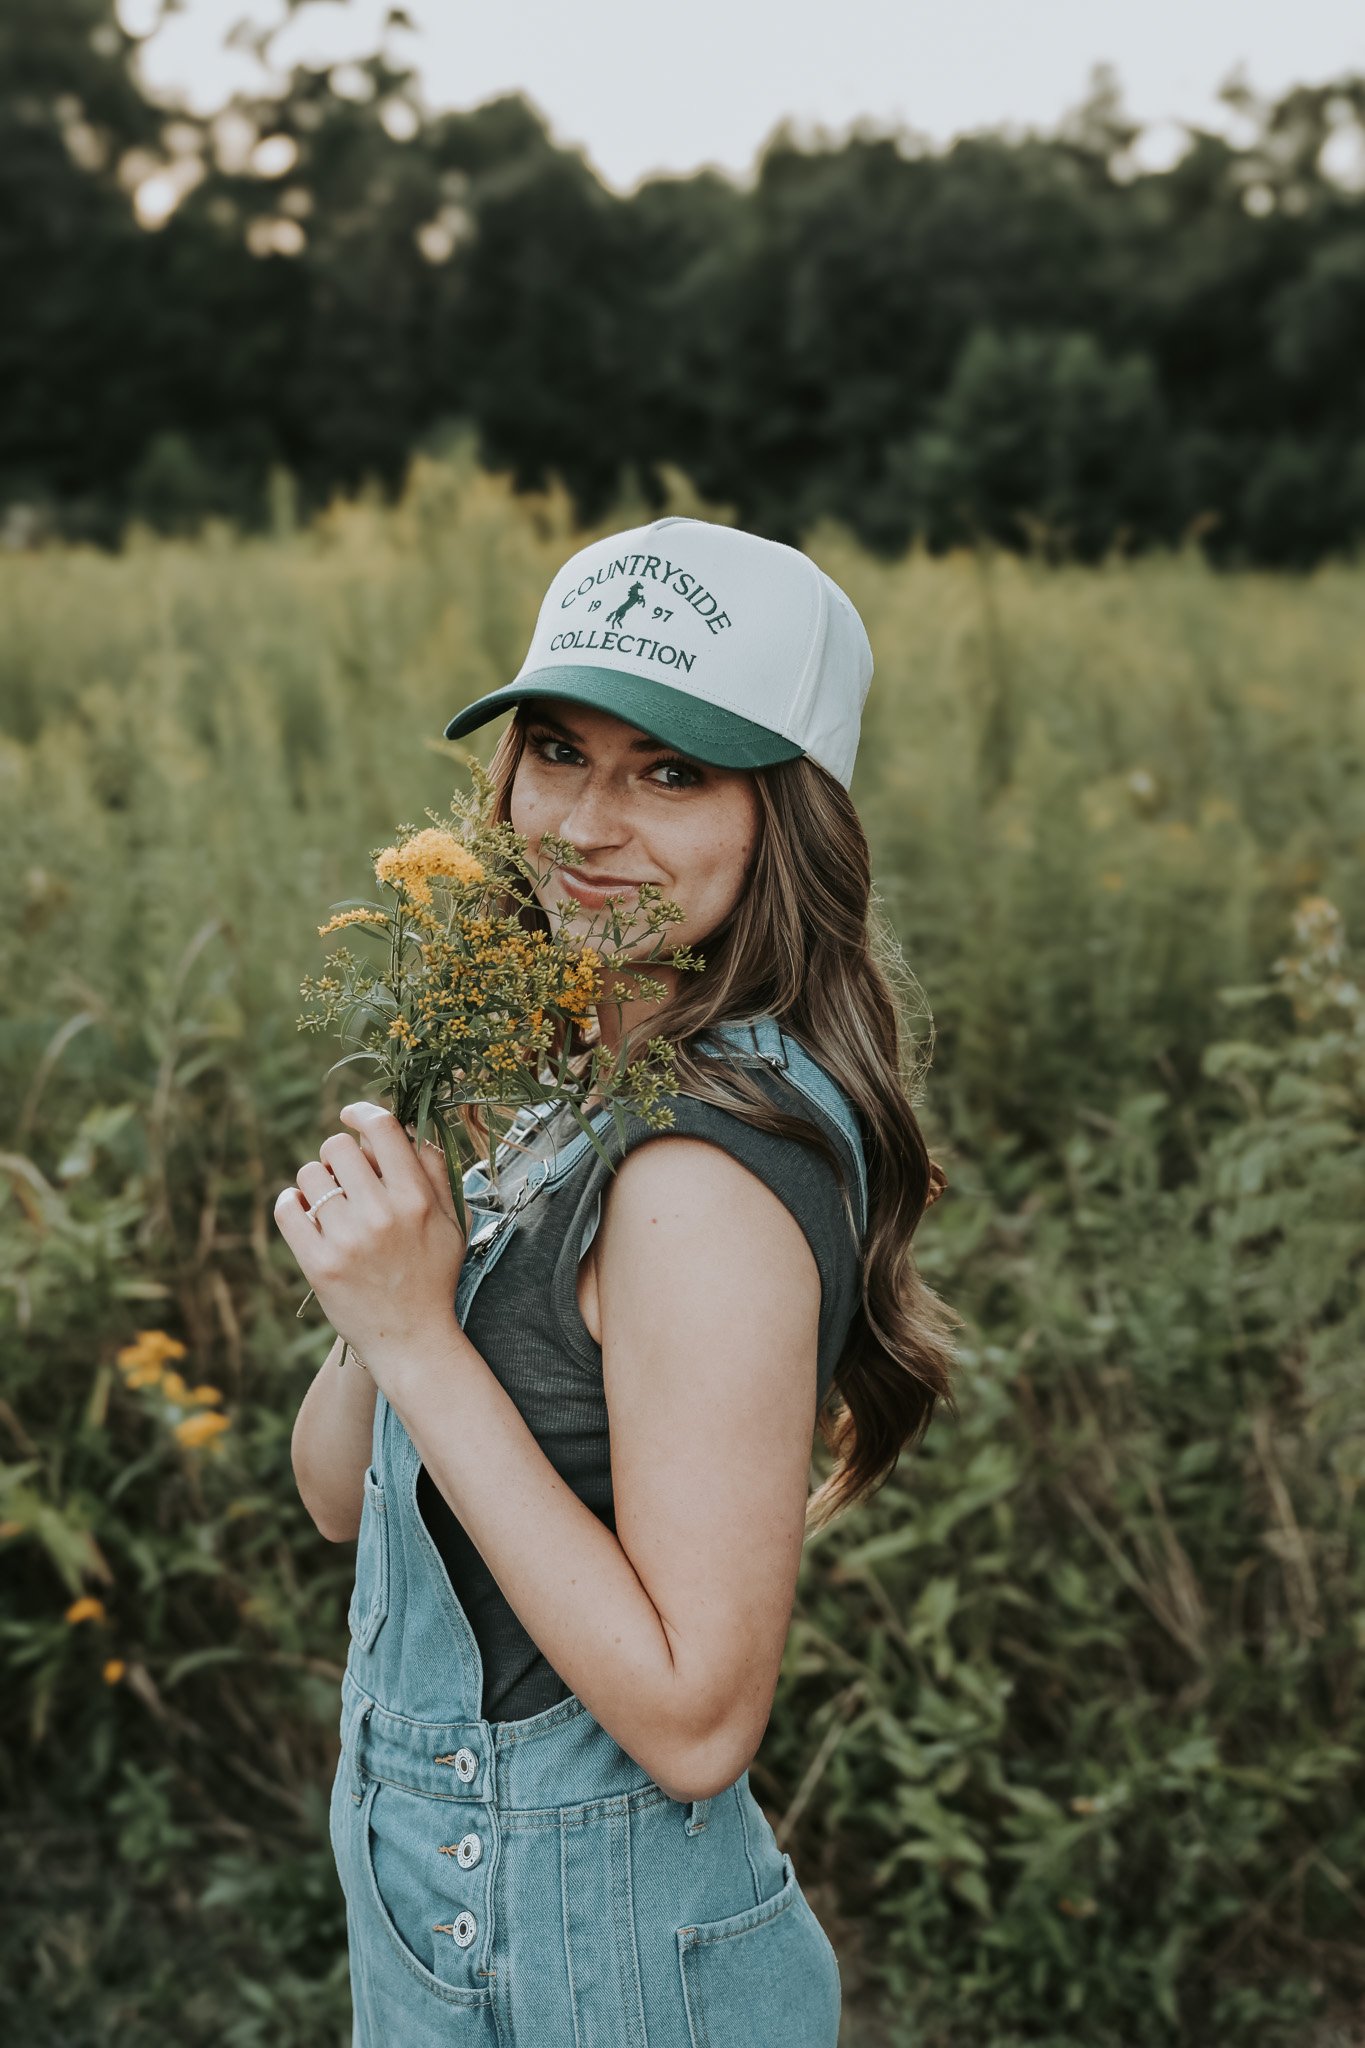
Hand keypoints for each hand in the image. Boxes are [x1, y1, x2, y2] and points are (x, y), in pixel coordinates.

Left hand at [273, 1103, 465, 1392]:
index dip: (361, 1112)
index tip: (351, 1116)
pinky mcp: (319, 1264)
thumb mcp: (453, 1222)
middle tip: (345, 1175)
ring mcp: (348, 1240)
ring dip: (316, 1181)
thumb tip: (410, 1129)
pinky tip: (303, 1209)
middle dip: (338, 1154)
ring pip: (310, 1175)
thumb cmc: (434, 1277)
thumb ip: (436, 1171)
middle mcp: (382, 1215)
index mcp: (416, 1199)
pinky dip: (291, 1202)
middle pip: (338, 1147)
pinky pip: (287, 1208)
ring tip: (328, 1202)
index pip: (382, 1129)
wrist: (412, 1341)